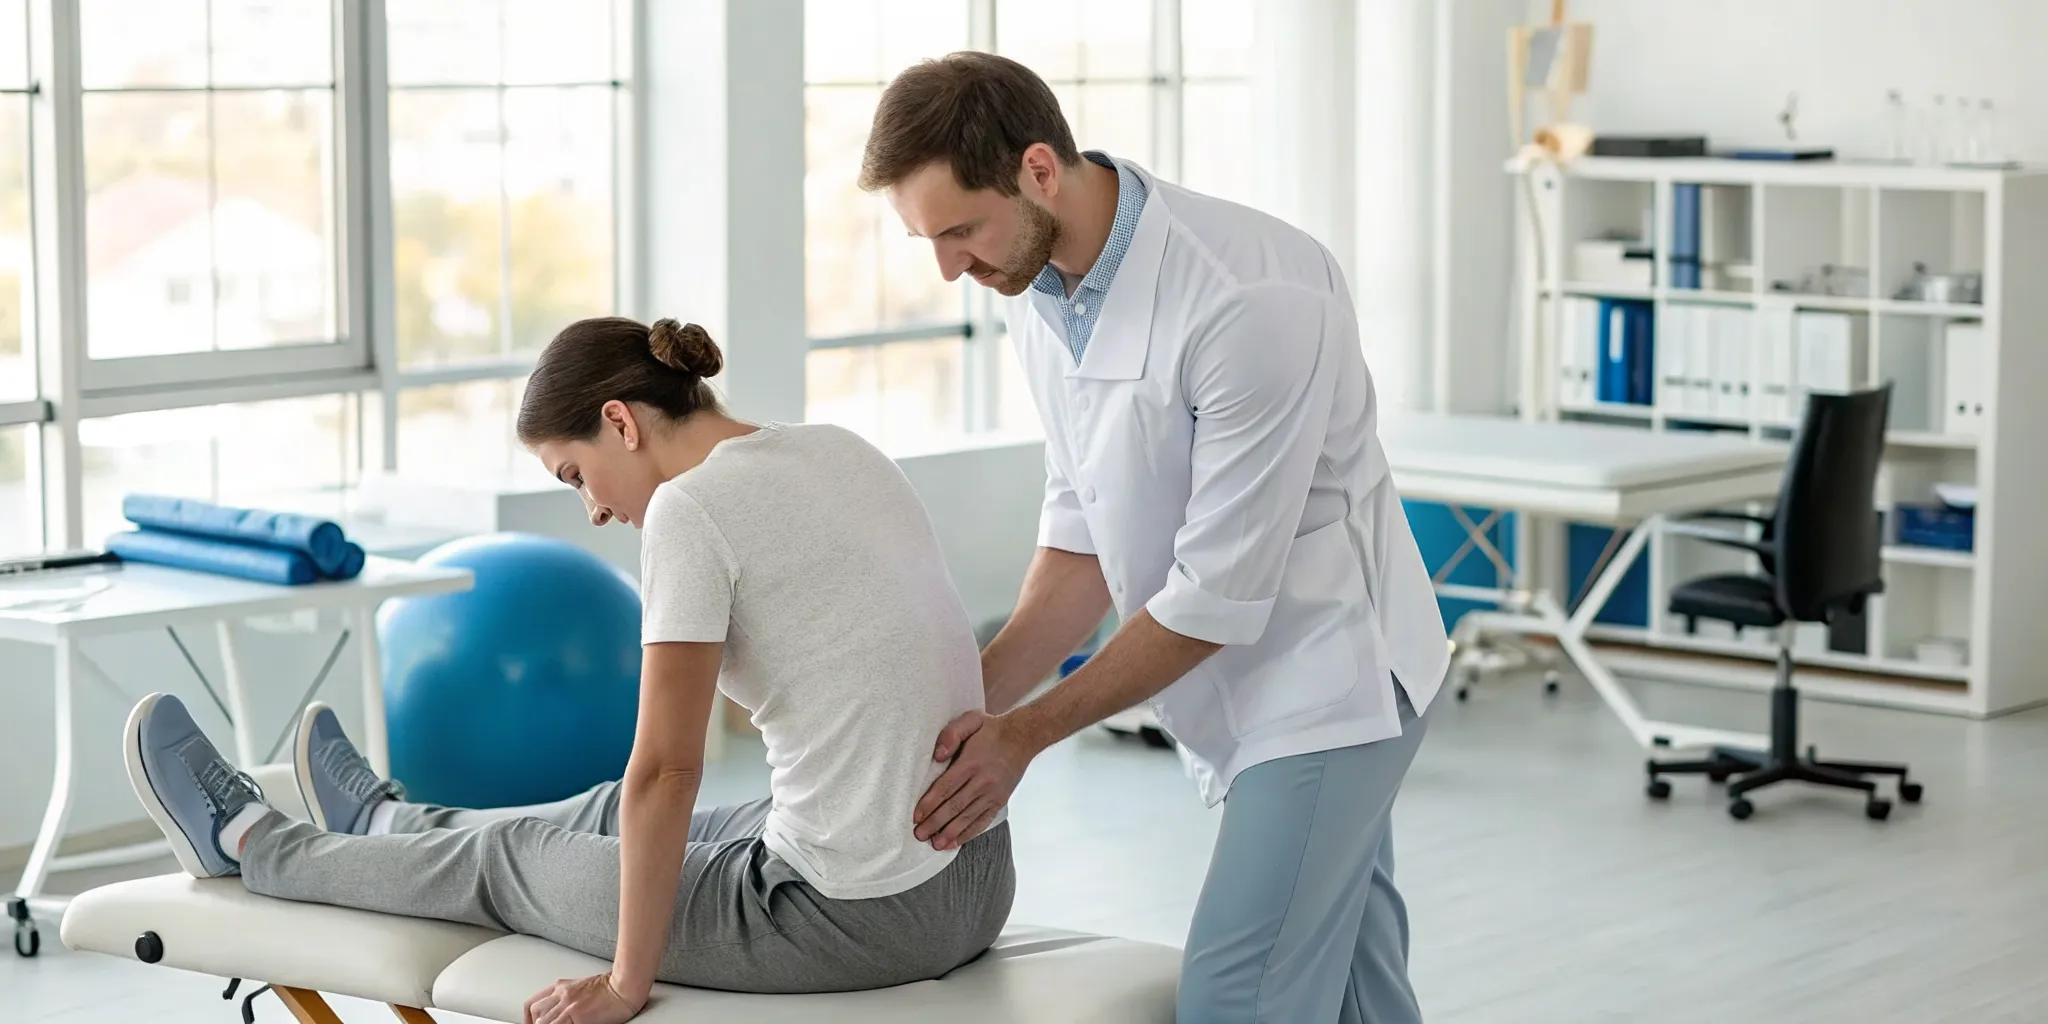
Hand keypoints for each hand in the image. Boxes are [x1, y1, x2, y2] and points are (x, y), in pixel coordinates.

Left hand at [524, 973, 643, 1023]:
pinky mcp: (576, 1015)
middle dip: (533, 1023)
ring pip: (543, 1020)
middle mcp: (561, 994)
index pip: (534, 1002)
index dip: (528, 1017)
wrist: (624, 986)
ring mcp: (568, 1005)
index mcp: (561, 986)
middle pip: (535, 1011)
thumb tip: (560, 1013)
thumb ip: (568, 997)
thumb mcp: (582, 988)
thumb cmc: (610, 987)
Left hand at [914, 710, 1032, 850]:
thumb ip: (951, 734)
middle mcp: (982, 781)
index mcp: (971, 763)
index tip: (916, 816)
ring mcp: (992, 794)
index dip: (929, 804)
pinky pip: (982, 821)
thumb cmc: (991, 729)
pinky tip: (955, 842)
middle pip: (954, 806)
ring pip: (967, 817)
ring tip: (935, 844)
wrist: (1023, 737)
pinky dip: (968, 833)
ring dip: (950, 832)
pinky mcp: (1000, 801)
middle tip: (919, 834)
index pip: (945, 787)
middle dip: (935, 823)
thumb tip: (938, 756)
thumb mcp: (971, 720)